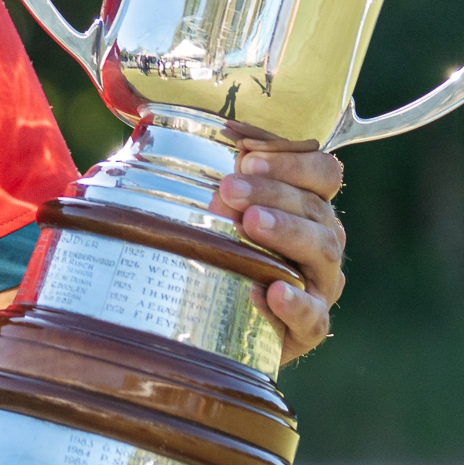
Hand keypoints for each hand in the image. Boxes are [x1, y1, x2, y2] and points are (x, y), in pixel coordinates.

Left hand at [210, 135, 346, 363]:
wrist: (215, 328)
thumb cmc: (215, 259)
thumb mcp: (208, 215)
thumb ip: (199, 180)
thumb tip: (140, 134)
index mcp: (308, 207)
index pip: (323, 171)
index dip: (292, 159)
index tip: (246, 155)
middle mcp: (322, 242)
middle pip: (317, 208)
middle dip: (274, 192)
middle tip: (230, 188)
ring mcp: (320, 286)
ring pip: (321, 252)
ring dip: (286, 232)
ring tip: (249, 224)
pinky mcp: (309, 329)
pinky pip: (314, 318)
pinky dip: (295, 304)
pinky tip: (270, 293)